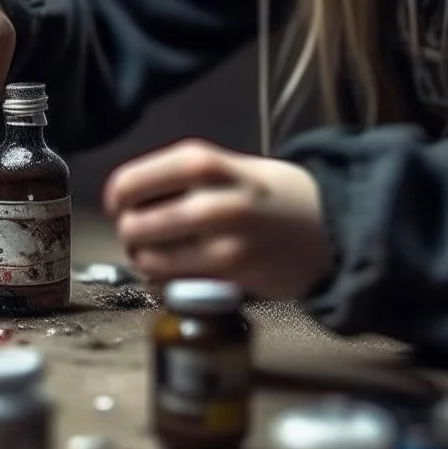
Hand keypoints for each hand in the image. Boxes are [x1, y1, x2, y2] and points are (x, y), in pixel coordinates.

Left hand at [103, 138, 333, 299]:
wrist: (330, 223)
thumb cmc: (273, 194)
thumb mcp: (229, 166)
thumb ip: (182, 177)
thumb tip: (127, 199)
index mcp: (204, 163)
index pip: (131, 182)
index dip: (117, 198)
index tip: (120, 204)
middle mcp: (212, 200)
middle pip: (134, 225)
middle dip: (130, 233)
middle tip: (143, 233)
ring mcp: (223, 243)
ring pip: (150, 259)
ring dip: (146, 261)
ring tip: (162, 253)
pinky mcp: (233, 278)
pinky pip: (176, 285)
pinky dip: (168, 282)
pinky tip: (183, 271)